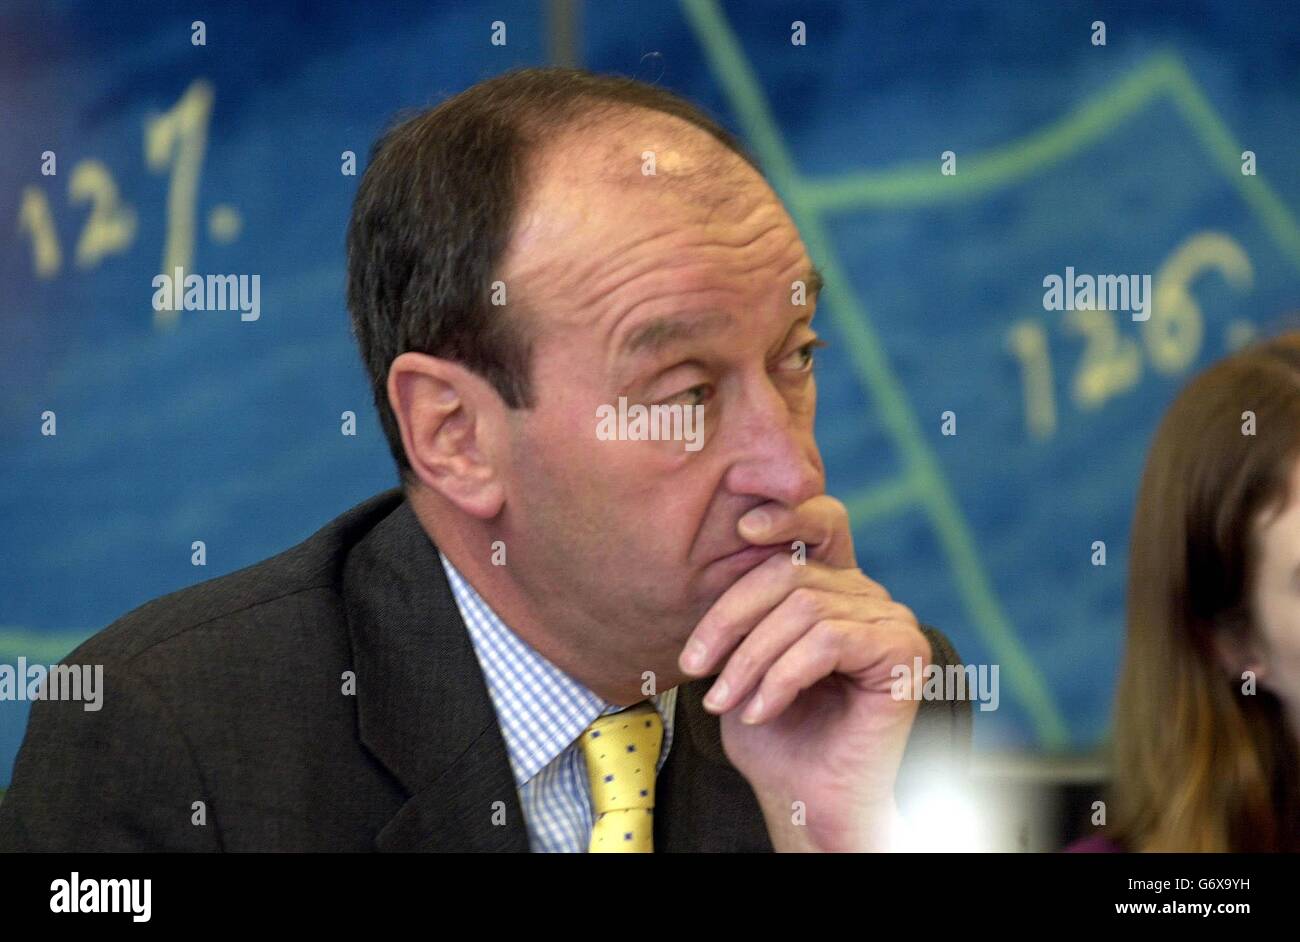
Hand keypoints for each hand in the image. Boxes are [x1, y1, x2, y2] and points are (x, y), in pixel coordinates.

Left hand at [678, 495, 929, 851]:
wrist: (810, 801)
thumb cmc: (776, 737)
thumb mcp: (740, 663)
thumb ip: (739, 614)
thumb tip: (706, 567)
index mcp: (834, 589)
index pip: (800, 539)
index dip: (778, 520)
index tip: (736, 531)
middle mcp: (868, 597)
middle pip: (791, 573)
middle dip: (731, 619)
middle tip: (695, 668)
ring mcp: (892, 622)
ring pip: (805, 608)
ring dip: (751, 659)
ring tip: (725, 700)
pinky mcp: (905, 653)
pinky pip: (829, 641)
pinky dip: (783, 676)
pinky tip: (762, 710)